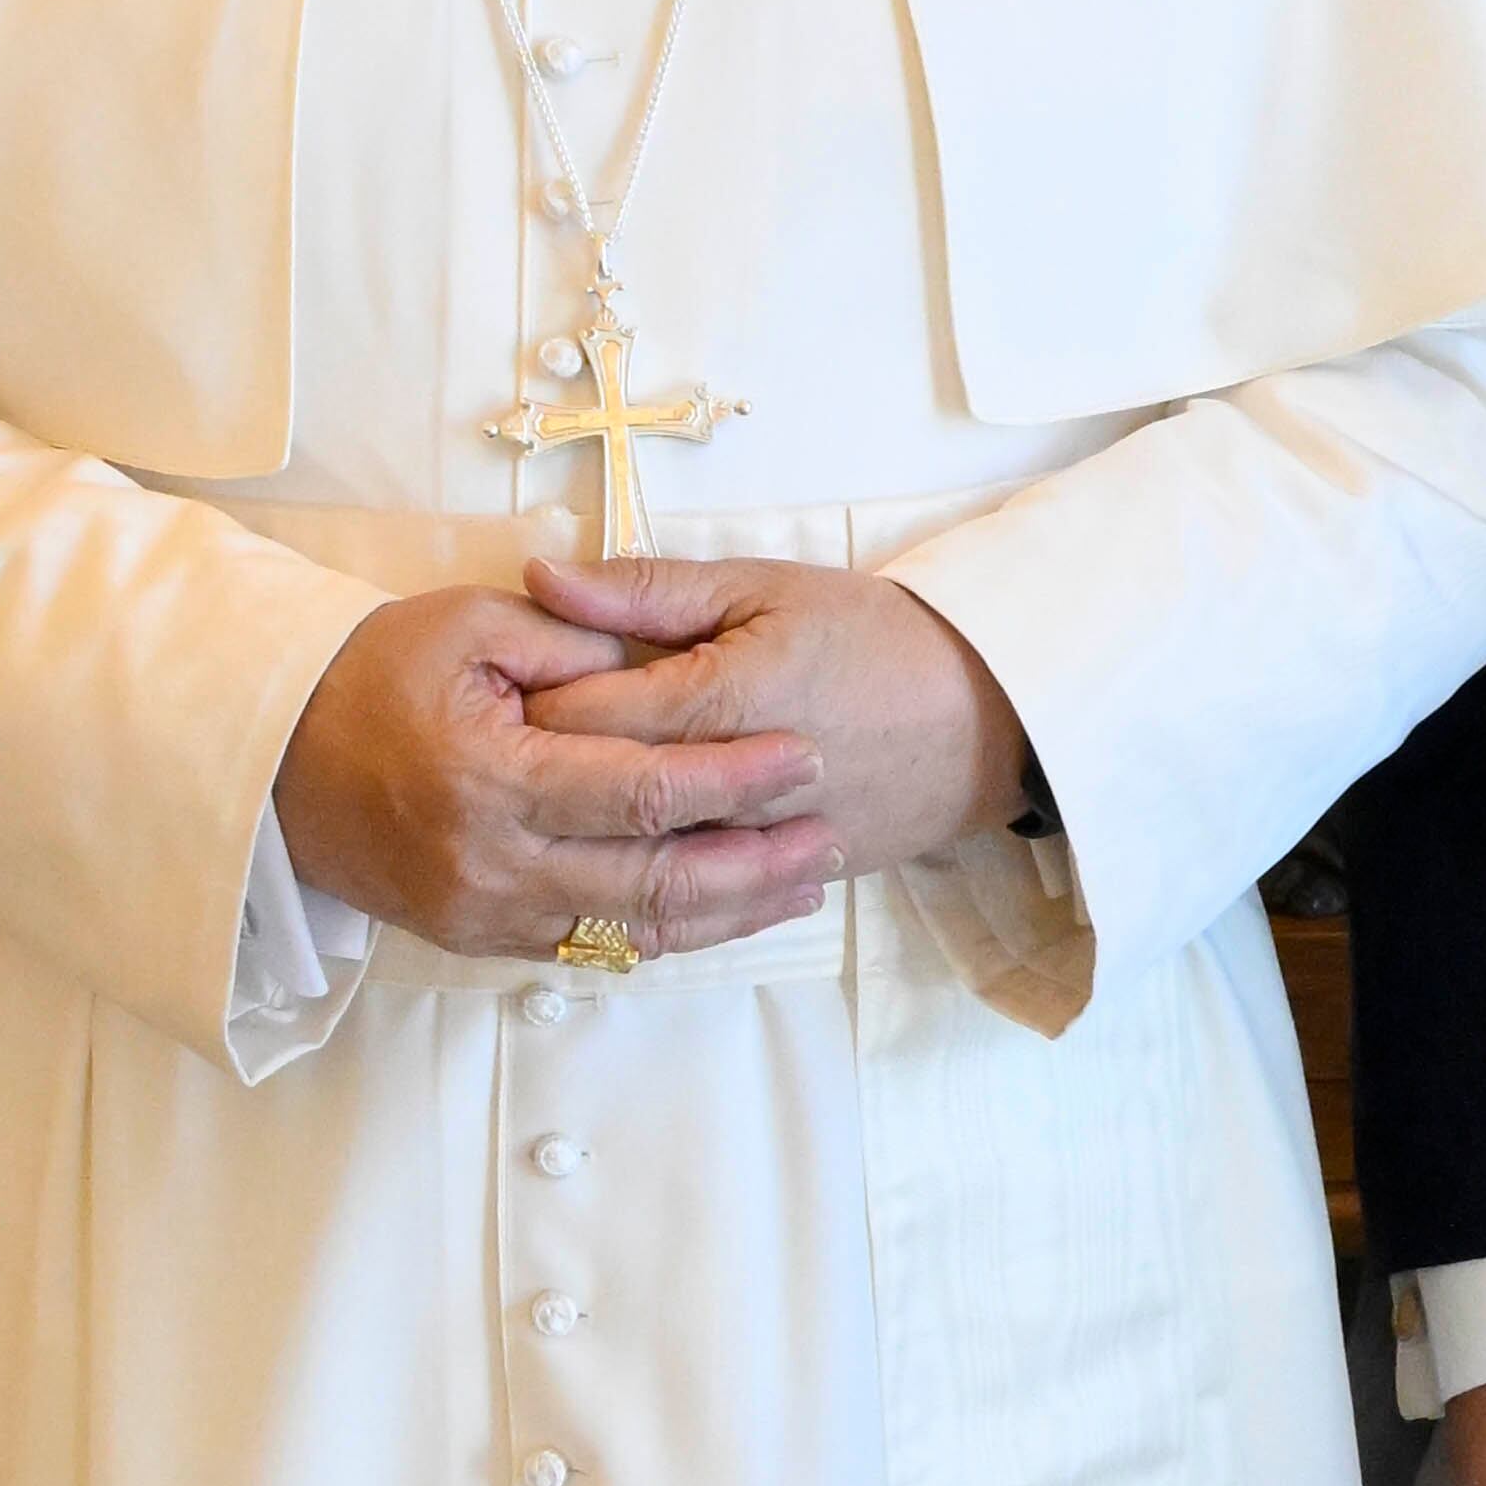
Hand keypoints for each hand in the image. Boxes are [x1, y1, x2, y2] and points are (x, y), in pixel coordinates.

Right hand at [273, 580, 829, 962]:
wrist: (269, 762)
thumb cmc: (372, 675)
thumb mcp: (465, 625)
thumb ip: (572, 639)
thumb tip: (658, 659)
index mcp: (491, 777)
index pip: (641, 789)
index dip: (733, 778)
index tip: (805, 756)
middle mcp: (491, 862)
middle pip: (655, 877)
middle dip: (755, 859)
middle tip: (828, 832)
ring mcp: (485, 914)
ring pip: (635, 928)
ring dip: (729, 909)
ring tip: (804, 880)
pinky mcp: (482, 940)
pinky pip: (594, 945)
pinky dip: (669, 927)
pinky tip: (727, 906)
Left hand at [518, 547, 1030, 878]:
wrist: (987, 719)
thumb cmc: (874, 636)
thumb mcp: (765, 587)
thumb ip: (649, 590)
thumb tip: (545, 579)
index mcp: (729, 696)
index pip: (591, 715)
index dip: (529, 707)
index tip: (497, 695)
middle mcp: (742, 784)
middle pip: (603, 796)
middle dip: (544, 779)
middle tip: (503, 759)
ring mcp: (766, 843)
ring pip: (642, 863)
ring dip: (585, 844)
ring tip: (548, 818)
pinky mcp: (786, 880)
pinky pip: (699, 905)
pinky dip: (644, 893)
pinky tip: (607, 877)